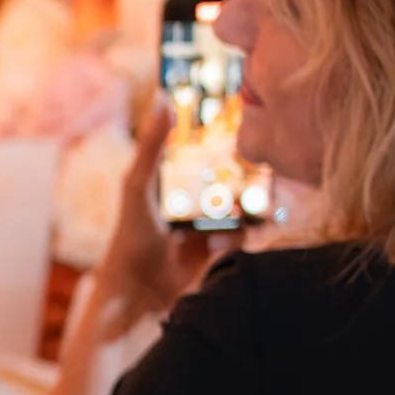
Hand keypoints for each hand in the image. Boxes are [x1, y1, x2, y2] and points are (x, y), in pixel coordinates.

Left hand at [90, 103, 233, 335]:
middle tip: (265, 175)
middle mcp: (197, 203)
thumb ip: (152, 146)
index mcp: (179, 182)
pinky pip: (246, 239)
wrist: (135, 293)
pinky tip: (215, 245)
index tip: (253, 129)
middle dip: (254, 179)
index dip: (232, 143)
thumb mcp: (138, 186)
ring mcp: (211, 228)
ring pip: (248, 209)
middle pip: (238, 181)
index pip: (213, 154)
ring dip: (248, 211)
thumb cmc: (129, 236)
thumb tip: (165, 101)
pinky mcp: (221, 255)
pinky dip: (237, 239)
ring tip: (240, 213)